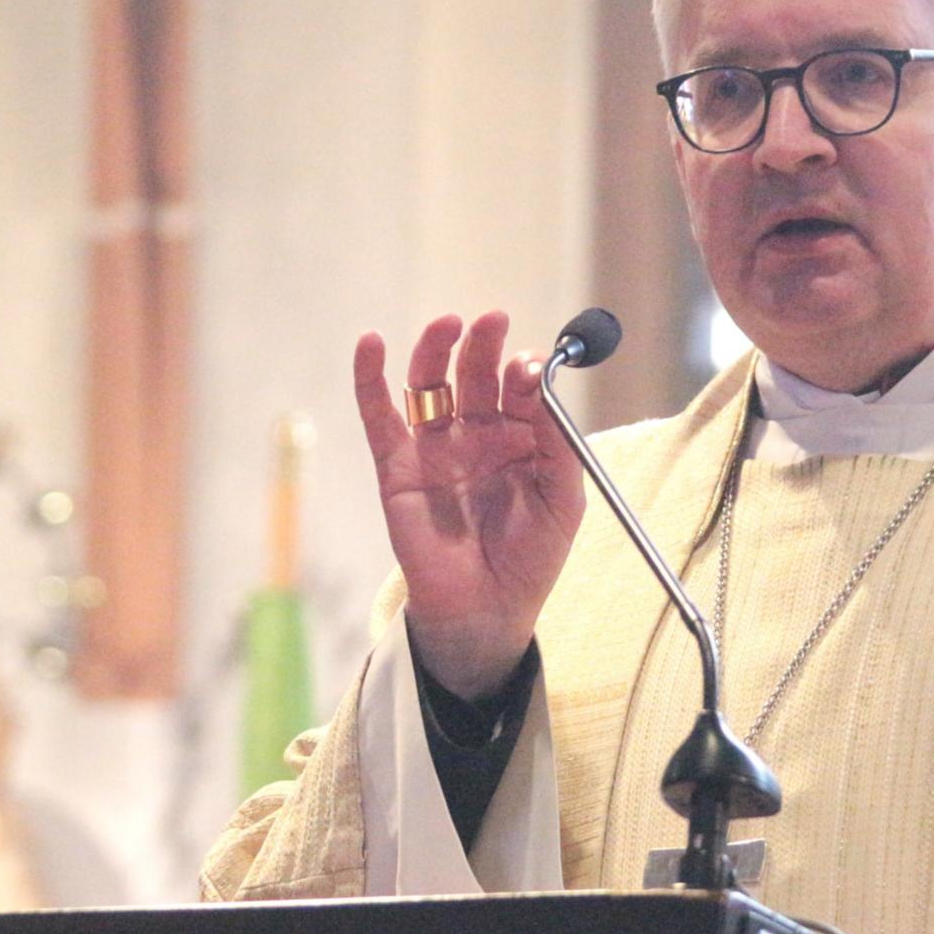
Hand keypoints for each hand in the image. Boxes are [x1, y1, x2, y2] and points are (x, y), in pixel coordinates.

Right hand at [353, 310, 584, 698]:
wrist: (486, 611)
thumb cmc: (530, 559)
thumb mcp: (562, 498)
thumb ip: (557, 442)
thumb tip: (541, 383)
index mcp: (519, 438)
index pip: (520, 388)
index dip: (524, 371)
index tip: (529, 369)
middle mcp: (475, 435)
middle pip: (474, 374)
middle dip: (484, 345)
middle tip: (494, 321)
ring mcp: (434, 448)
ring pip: (429, 384)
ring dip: (436, 348)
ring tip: (449, 323)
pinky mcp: (397, 466)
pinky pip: (379, 416)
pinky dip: (370, 378)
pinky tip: (371, 343)